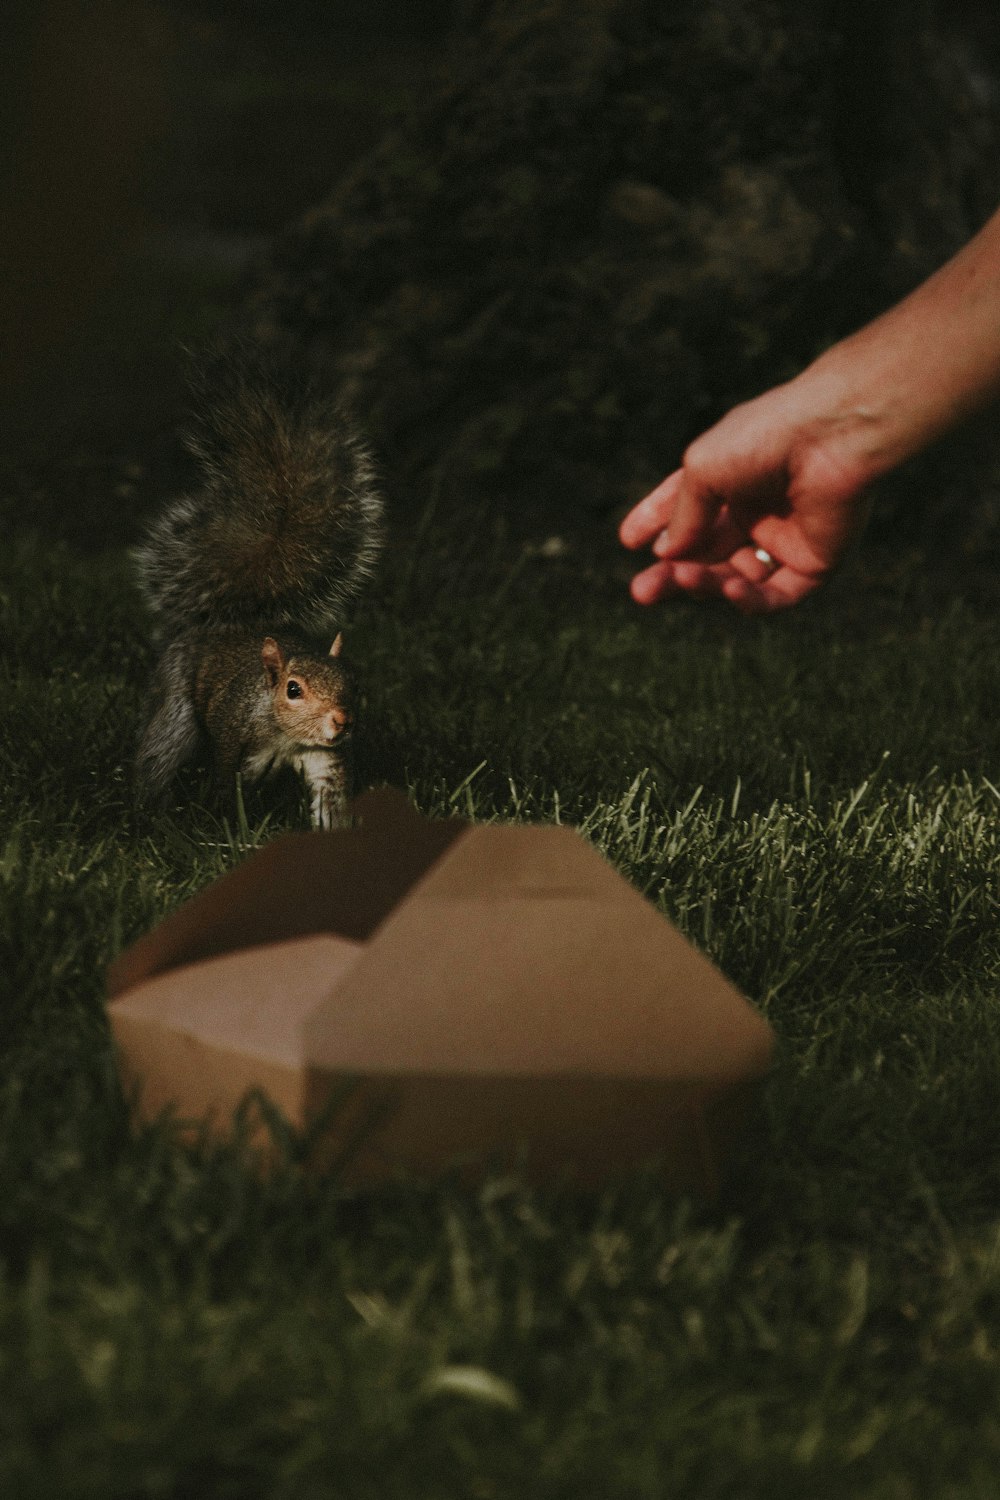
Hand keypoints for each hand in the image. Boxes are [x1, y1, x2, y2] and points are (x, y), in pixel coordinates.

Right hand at [620, 377, 875, 612]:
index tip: (628, 540)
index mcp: (732, 477)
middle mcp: (757, 509)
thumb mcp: (703, 469)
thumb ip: (683, 514)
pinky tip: (729, 588)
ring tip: (680, 578)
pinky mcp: (814, 564)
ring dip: (704, 583)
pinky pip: (775, 595)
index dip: (657, 523)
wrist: (830, 436)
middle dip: (672, 573)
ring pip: (734, 578)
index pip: (688, 508)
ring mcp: (784, 539)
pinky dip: (749, 597)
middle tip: (641, 592)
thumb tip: (665, 553)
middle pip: (706, 554)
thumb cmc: (764, 437)